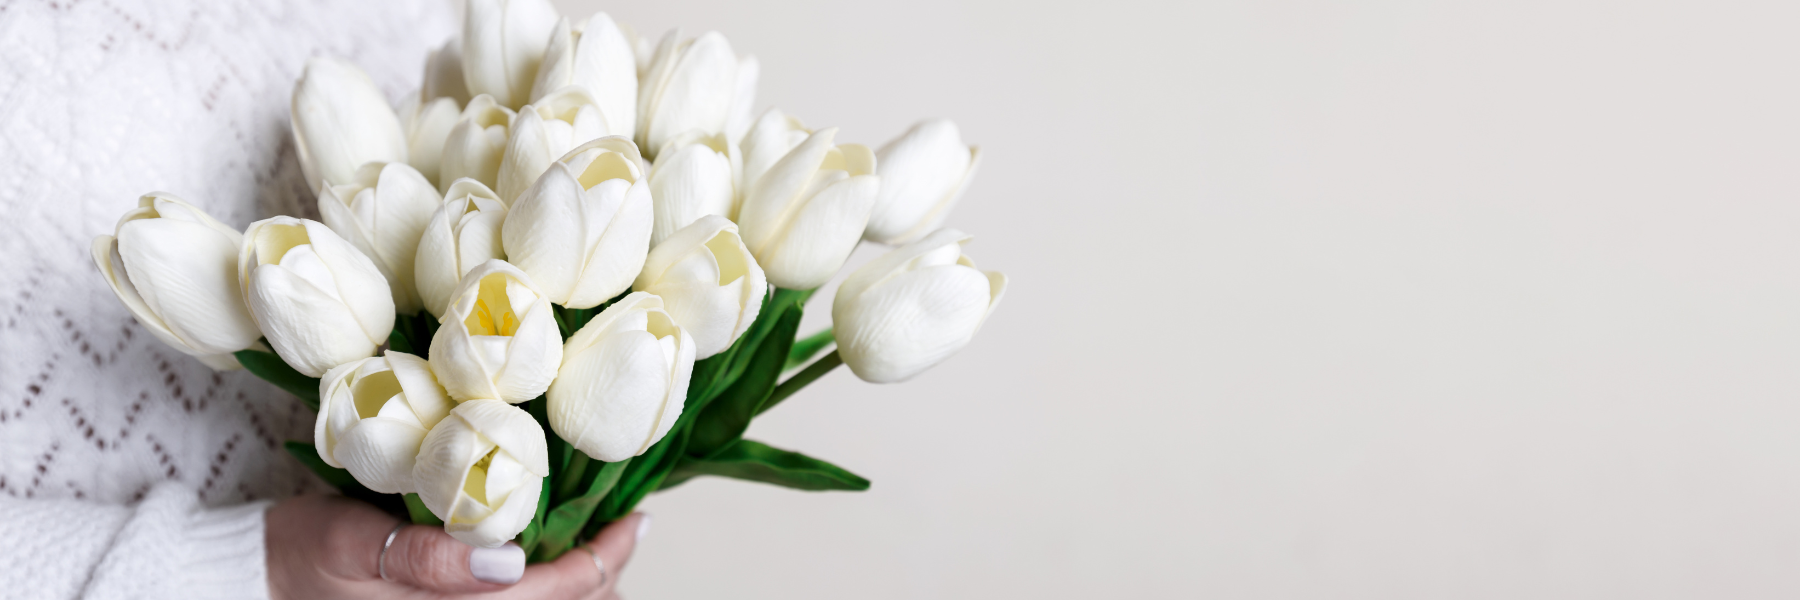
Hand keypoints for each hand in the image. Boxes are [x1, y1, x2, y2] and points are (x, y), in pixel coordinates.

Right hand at [266, 493, 644, 598]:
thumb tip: (509, 560)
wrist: (260, 577)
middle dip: (607, 571)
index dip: (604, 558)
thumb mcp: (355, 545)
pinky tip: (559, 554)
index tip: (635, 518)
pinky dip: (555, 583)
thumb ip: (429, 558)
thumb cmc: (306, 553)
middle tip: (629, 523)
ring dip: (587, 582)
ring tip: (606, 540)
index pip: (558, 593)